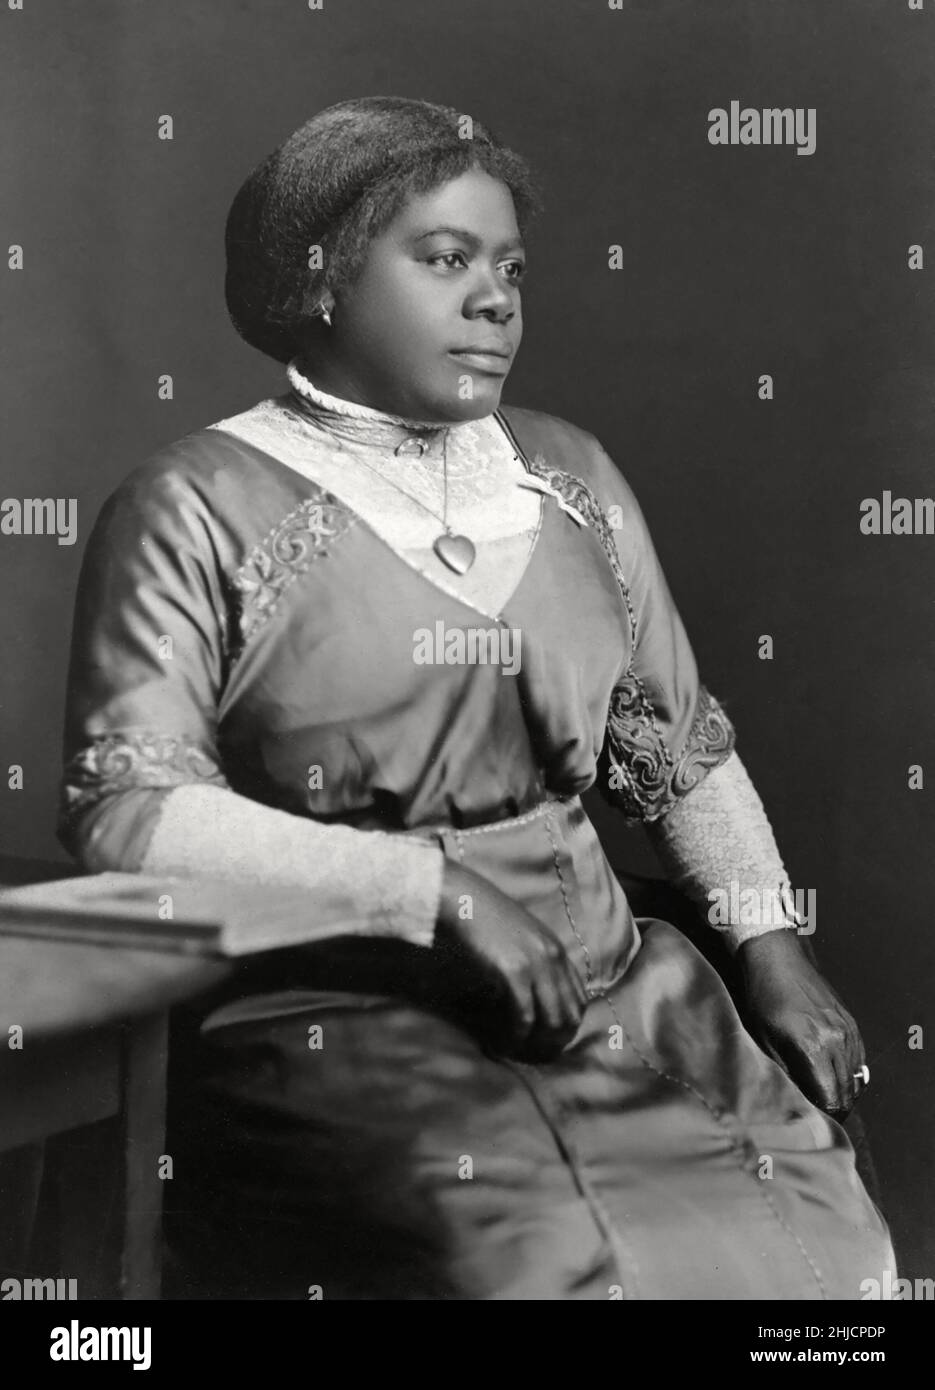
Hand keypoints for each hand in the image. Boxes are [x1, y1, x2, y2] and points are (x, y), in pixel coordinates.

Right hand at [434, 860, 588, 1061]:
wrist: (466, 901)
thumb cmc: (488, 918)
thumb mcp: (524, 937)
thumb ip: (537, 960)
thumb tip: (538, 993)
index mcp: (557, 951)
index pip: (580, 999)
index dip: (568, 1025)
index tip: (548, 1039)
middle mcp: (554, 959)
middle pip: (571, 1014)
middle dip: (555, 1041)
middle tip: (533, 1054)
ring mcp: (536, 966)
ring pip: (553, 1020)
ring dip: (537, 1043)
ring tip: (519, 1051)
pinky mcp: (514, 973)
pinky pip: (525, 1016)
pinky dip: (517, 1035)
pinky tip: (504, 1042)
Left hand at [737, 929, 867, 1118]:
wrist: (775, 958)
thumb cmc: (761, 997)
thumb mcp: (762, 1038)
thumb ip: (783, 1072)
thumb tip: (795, 1100)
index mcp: (812, 1047)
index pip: (831, 1097)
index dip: (824, 1114)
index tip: (813, 1120)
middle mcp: (836, 1039)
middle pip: (847, 1090)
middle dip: (836, 1107)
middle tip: (819, 1114)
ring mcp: (846, 1029)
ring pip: (856, 1076)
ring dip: (844, 1090)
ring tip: (825, 1097)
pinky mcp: (850, 1021)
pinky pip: (858, 1057)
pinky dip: (850, 1071)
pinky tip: (834, 1075)